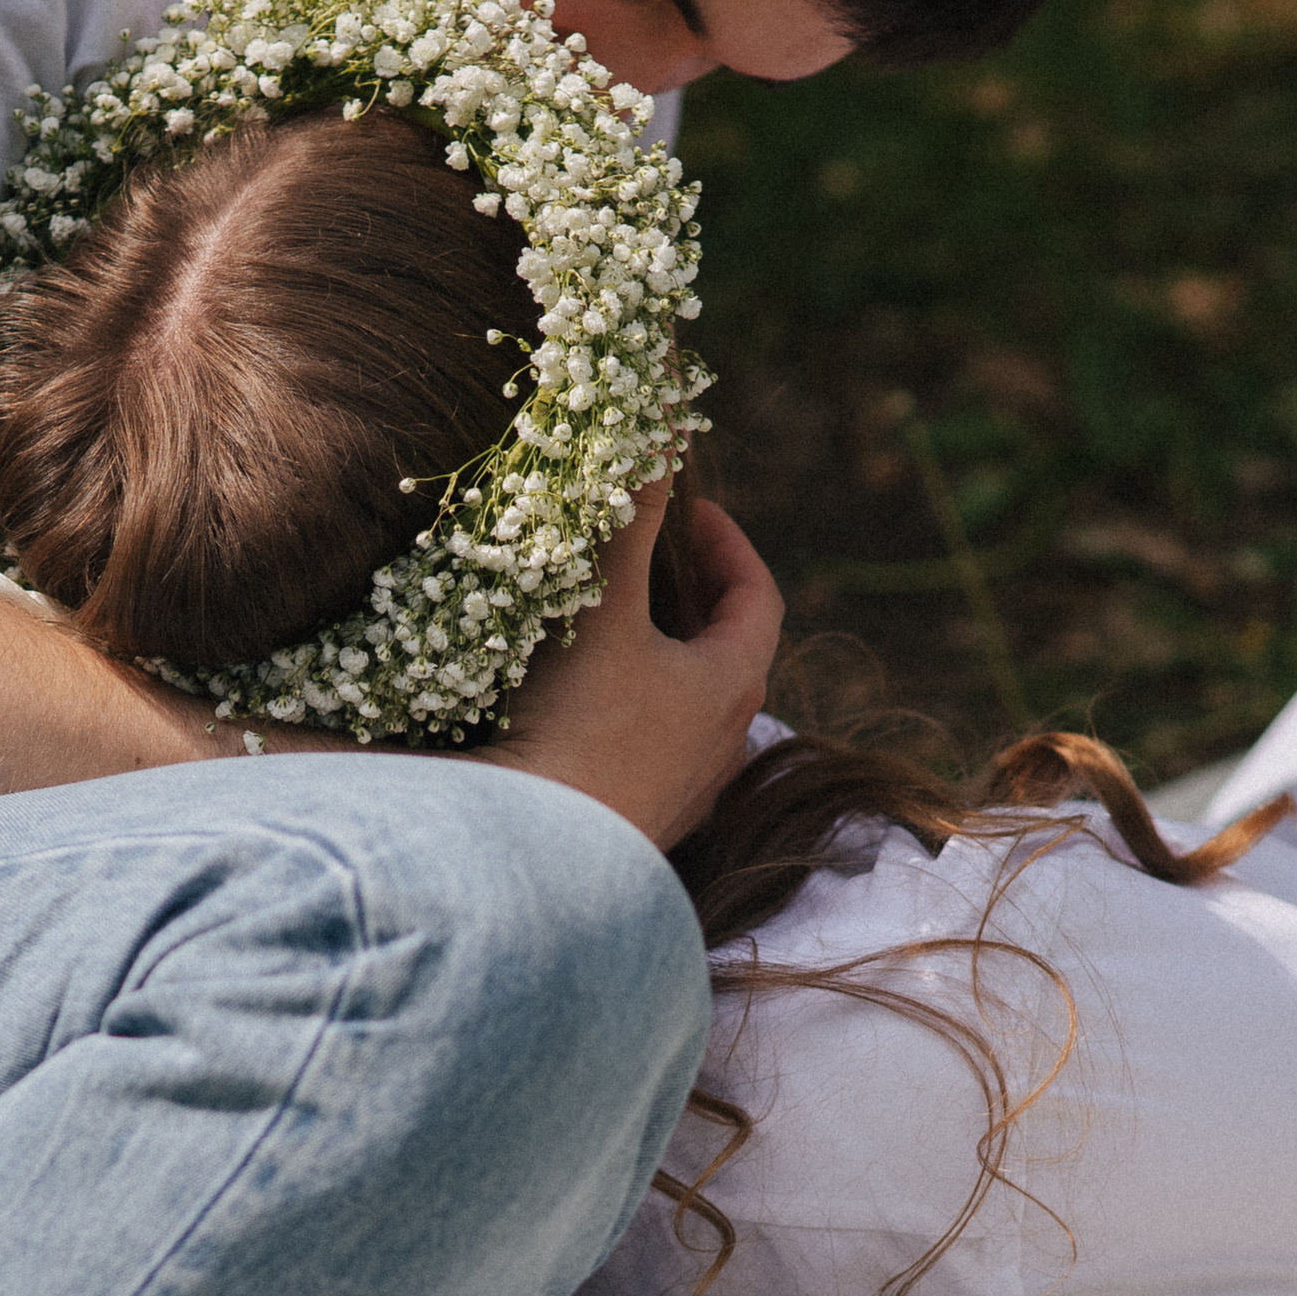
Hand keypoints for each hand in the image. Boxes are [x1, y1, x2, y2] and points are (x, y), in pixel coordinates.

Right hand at [491, 482, 784, 848]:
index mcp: (731, 684)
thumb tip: (657, 439)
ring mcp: (686, 793)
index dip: (729, 546)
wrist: (536, 856)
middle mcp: (723, 744)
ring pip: (693, 710)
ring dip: (667, 662)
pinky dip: (637, 714)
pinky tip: (584, 708)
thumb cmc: (580, 725)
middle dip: (697, 601)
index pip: (760, 599)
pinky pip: (656, 754)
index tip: (691, 511)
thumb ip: (630, 524)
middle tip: (657, 562)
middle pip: (730, 655)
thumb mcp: (603, 609)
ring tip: (619, 629)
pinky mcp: (643, 827)